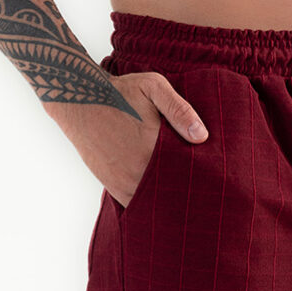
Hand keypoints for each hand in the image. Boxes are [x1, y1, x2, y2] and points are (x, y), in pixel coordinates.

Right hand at [44, 72, 208, 207]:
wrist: (79, 99)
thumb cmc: (119, 91)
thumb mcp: (153, 87)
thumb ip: (179, 110)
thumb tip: (201, 136)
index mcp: (155, 146)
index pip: (189, 171)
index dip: (202, 175)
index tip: (212, 175)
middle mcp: (140, 169)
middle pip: (174, 189)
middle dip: (187, 189)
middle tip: (202, 190)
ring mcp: (125, 180)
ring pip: (155, 200)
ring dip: (167, 198)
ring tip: (183, 196)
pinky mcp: (113, 185)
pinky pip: (136, 203)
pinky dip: (148, 203)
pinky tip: (159, 198)